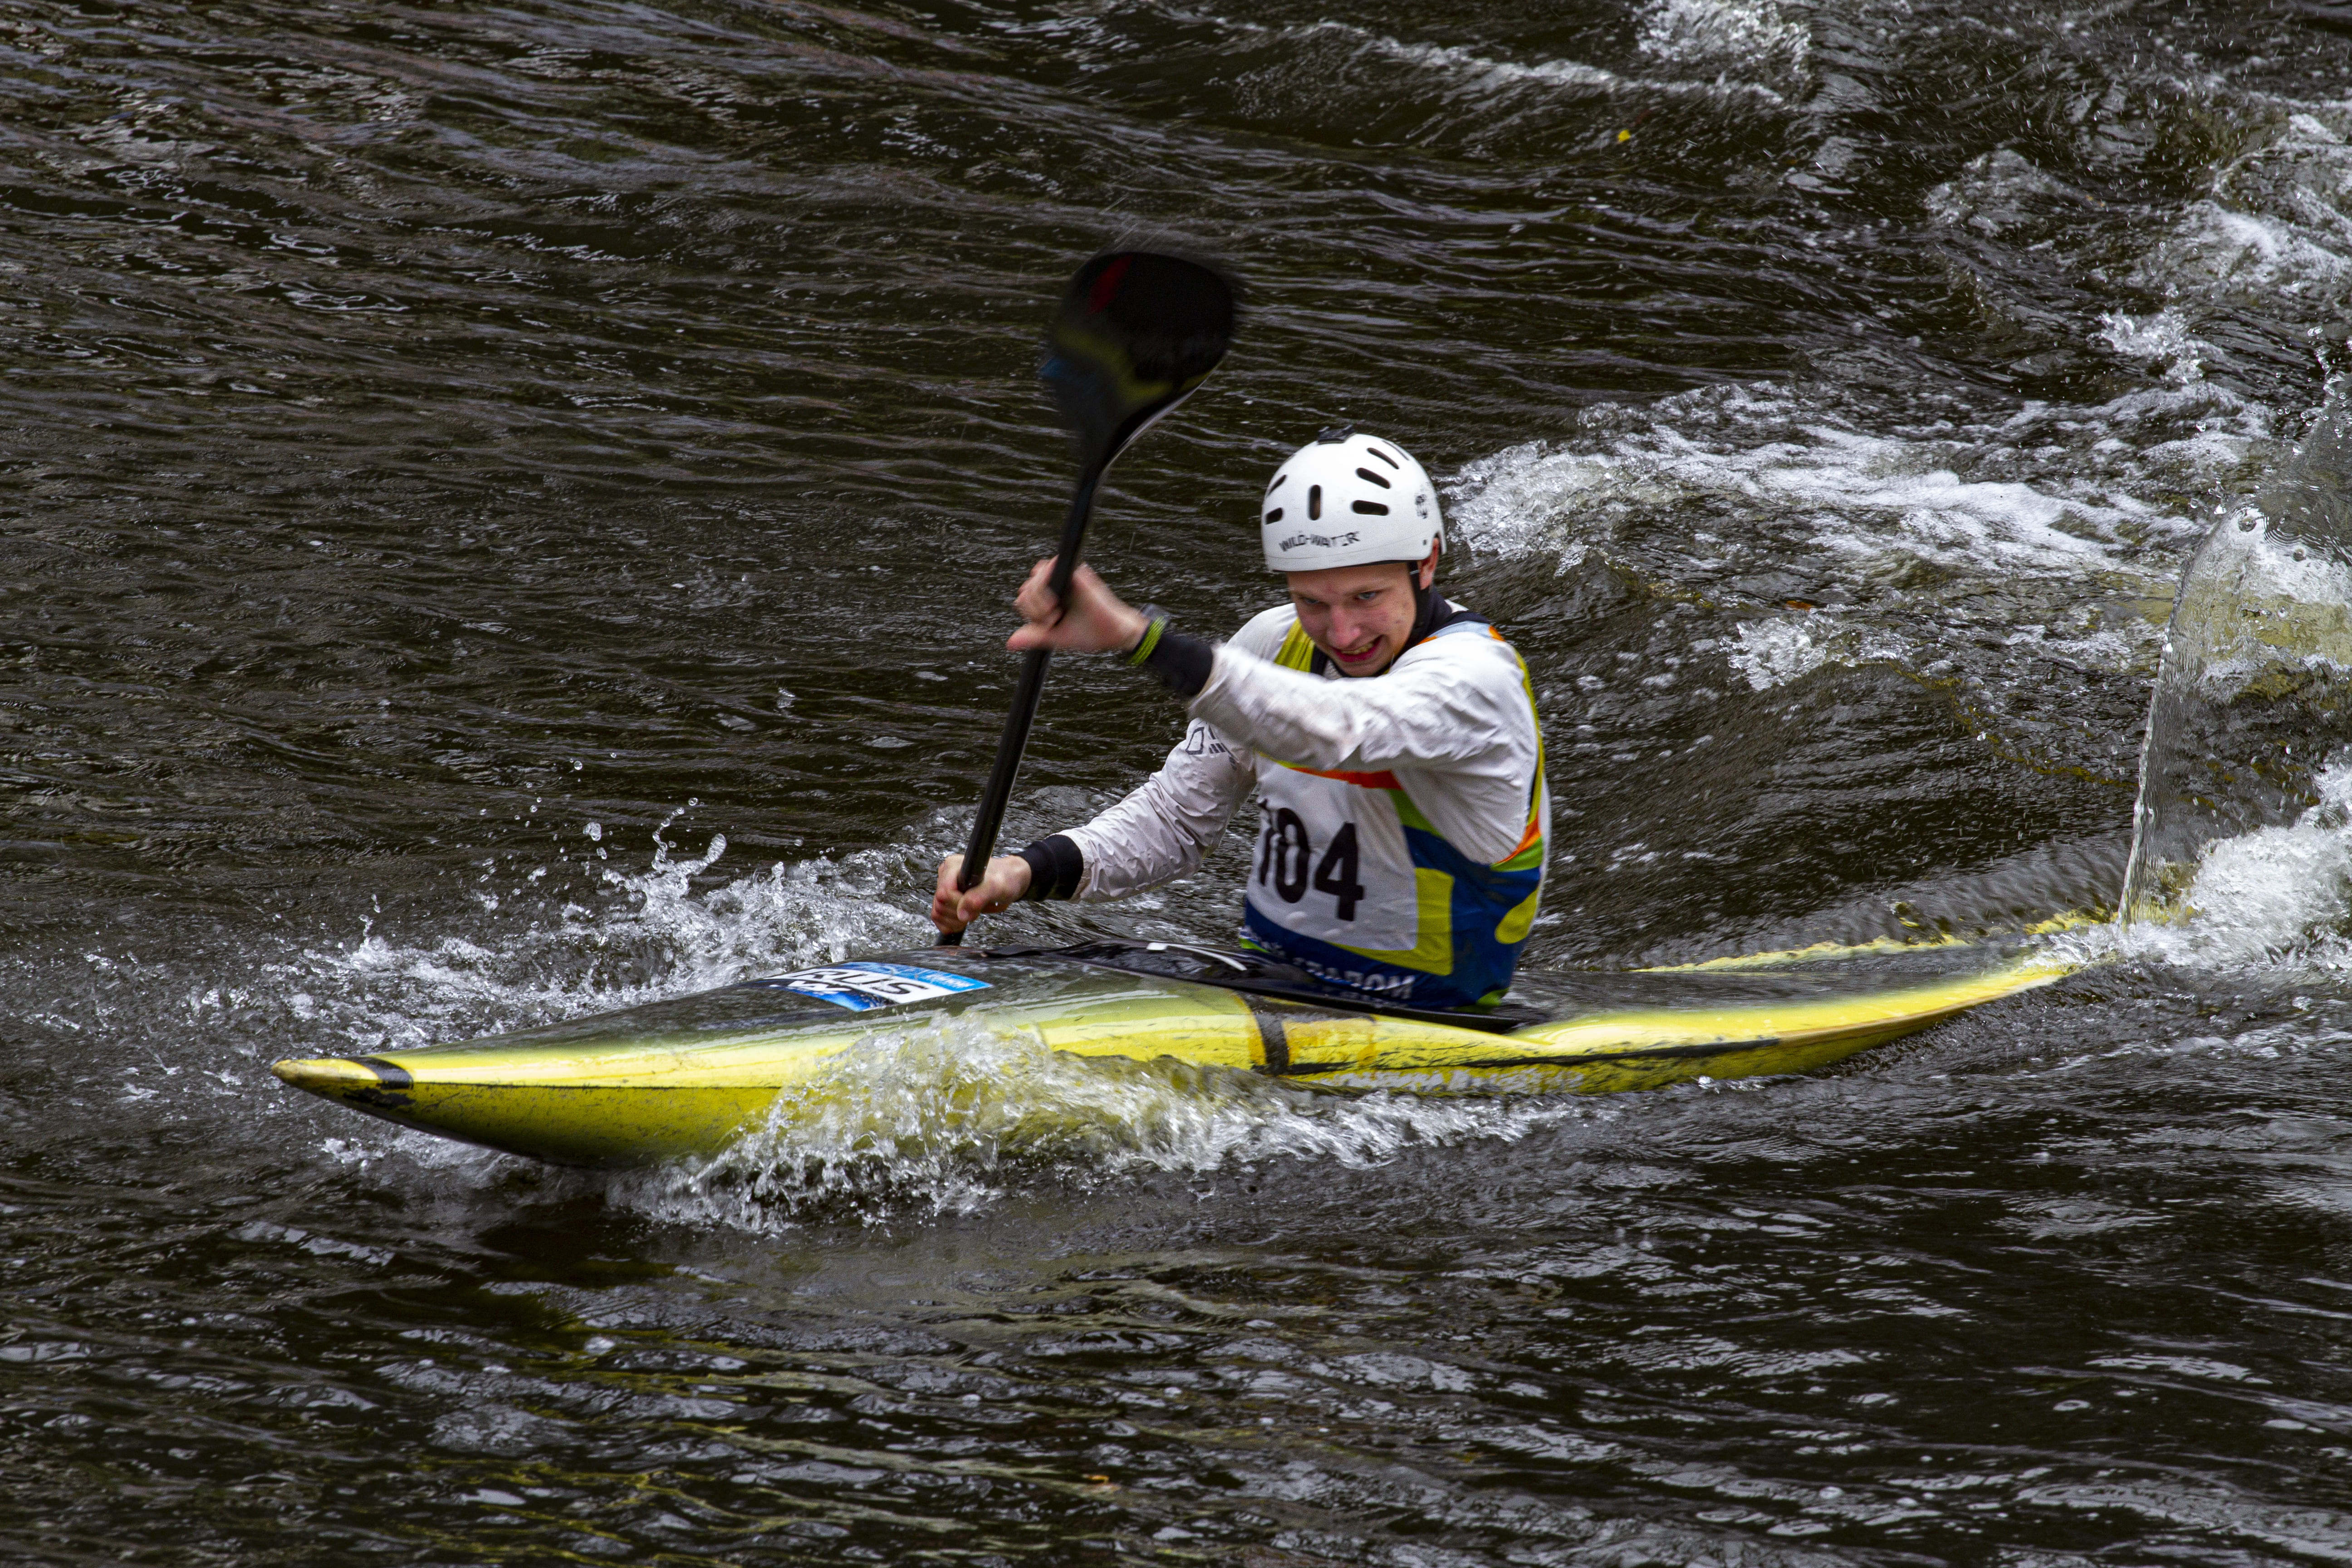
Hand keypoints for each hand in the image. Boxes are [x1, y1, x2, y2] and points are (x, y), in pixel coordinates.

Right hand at [930, 852, 1033, 934]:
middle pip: (940, 905)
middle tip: (976, 910)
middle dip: (959, 913)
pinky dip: (950, 925)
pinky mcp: (947, 901)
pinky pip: (938, 918)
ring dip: (955, 920)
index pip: (944, 893)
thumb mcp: (995, 886)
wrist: (1010, 881)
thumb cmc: (1005, 878)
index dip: (959, 904)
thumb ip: (978, 898)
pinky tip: (963, 920)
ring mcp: (945, 889)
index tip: (975, 905)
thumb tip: (962, 914)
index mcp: (953, 867)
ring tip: (972, 913)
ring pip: (937, 913)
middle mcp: (946, 876)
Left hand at [1007, 559, 1148, 654]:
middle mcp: (1057, 585)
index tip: (1049, 624)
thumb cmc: (1089, 634)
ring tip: (1055, 612)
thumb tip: (1009, 643)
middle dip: (1033, 608)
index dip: (1029, 613)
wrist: (1113, 634)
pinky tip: (1058, 604)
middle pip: (1026, 587)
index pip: (1024, 597)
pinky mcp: (1077, 574)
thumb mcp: (1056, 637)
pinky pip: (1052, 566)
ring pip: (1036, 576)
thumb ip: (1034, 636)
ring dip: (1038, 598)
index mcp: (1051, 598)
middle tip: (1052, 619)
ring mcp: (1067, 578)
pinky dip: (1048, 585)